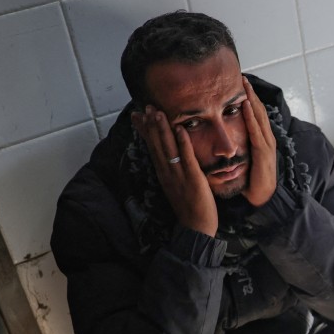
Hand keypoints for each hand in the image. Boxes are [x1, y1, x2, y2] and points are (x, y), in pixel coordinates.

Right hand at [132, 106, 217, 235]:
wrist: (196, 227)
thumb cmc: (189, 206)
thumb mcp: (175, 185)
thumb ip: (172, 169)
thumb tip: (168, 157)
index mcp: (163, 172)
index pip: (151, 147)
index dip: (144, 130)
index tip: (138, 114)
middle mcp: (167, 172)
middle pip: (156, 144)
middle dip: (151, 124)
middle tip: (146, 106)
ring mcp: (178, 174)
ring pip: (168, 148)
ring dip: (162, 129)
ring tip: (157, 112)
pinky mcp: (193, 178)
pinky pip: (186, 157)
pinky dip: (182, 142)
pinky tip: (180, 128)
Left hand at [241, 76, 276, 207]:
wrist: (263, 197)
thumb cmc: (253, 180)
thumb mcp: (245, 158)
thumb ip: (239, 146)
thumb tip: (226, 137)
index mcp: (261, 139)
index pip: (254, 114)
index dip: (249, 98)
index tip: (240, 84)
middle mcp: (266, 138)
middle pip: (259, 110)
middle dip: (251, 93)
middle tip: (243, 76)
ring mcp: (267, 144)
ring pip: (259, 117)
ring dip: (252, 99)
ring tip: (245, 84)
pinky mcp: (263, 152)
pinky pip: (256, 131)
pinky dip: (252, 117)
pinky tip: (247, 106)